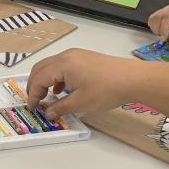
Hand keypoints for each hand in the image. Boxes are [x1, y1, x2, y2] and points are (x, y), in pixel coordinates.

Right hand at [25, 49, 150, 117]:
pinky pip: (62, 65)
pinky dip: (56, 76)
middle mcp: (66, 56)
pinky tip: (62, 89)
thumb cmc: (107, 90)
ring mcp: (76, 55)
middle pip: (41, 68)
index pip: (39, 79)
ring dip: (44, 80)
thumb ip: (60, 108)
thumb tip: (48, 113)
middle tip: (34, 100)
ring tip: (46, 96)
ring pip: (51, 65)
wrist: (135, 78)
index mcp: (63, 65)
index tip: (33, 108)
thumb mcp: (81, 103)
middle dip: (34, 85)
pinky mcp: (85, 57)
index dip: (33, 94)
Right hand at [148, 0, 168, 44]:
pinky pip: (158, 17)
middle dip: (160, 29)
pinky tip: (167, 30)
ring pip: (155, 16)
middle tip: (166, 39)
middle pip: (159, 15)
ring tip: (166, 35)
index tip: (166, 39)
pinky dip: (158, 26)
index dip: (165, 28)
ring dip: (157, 28)